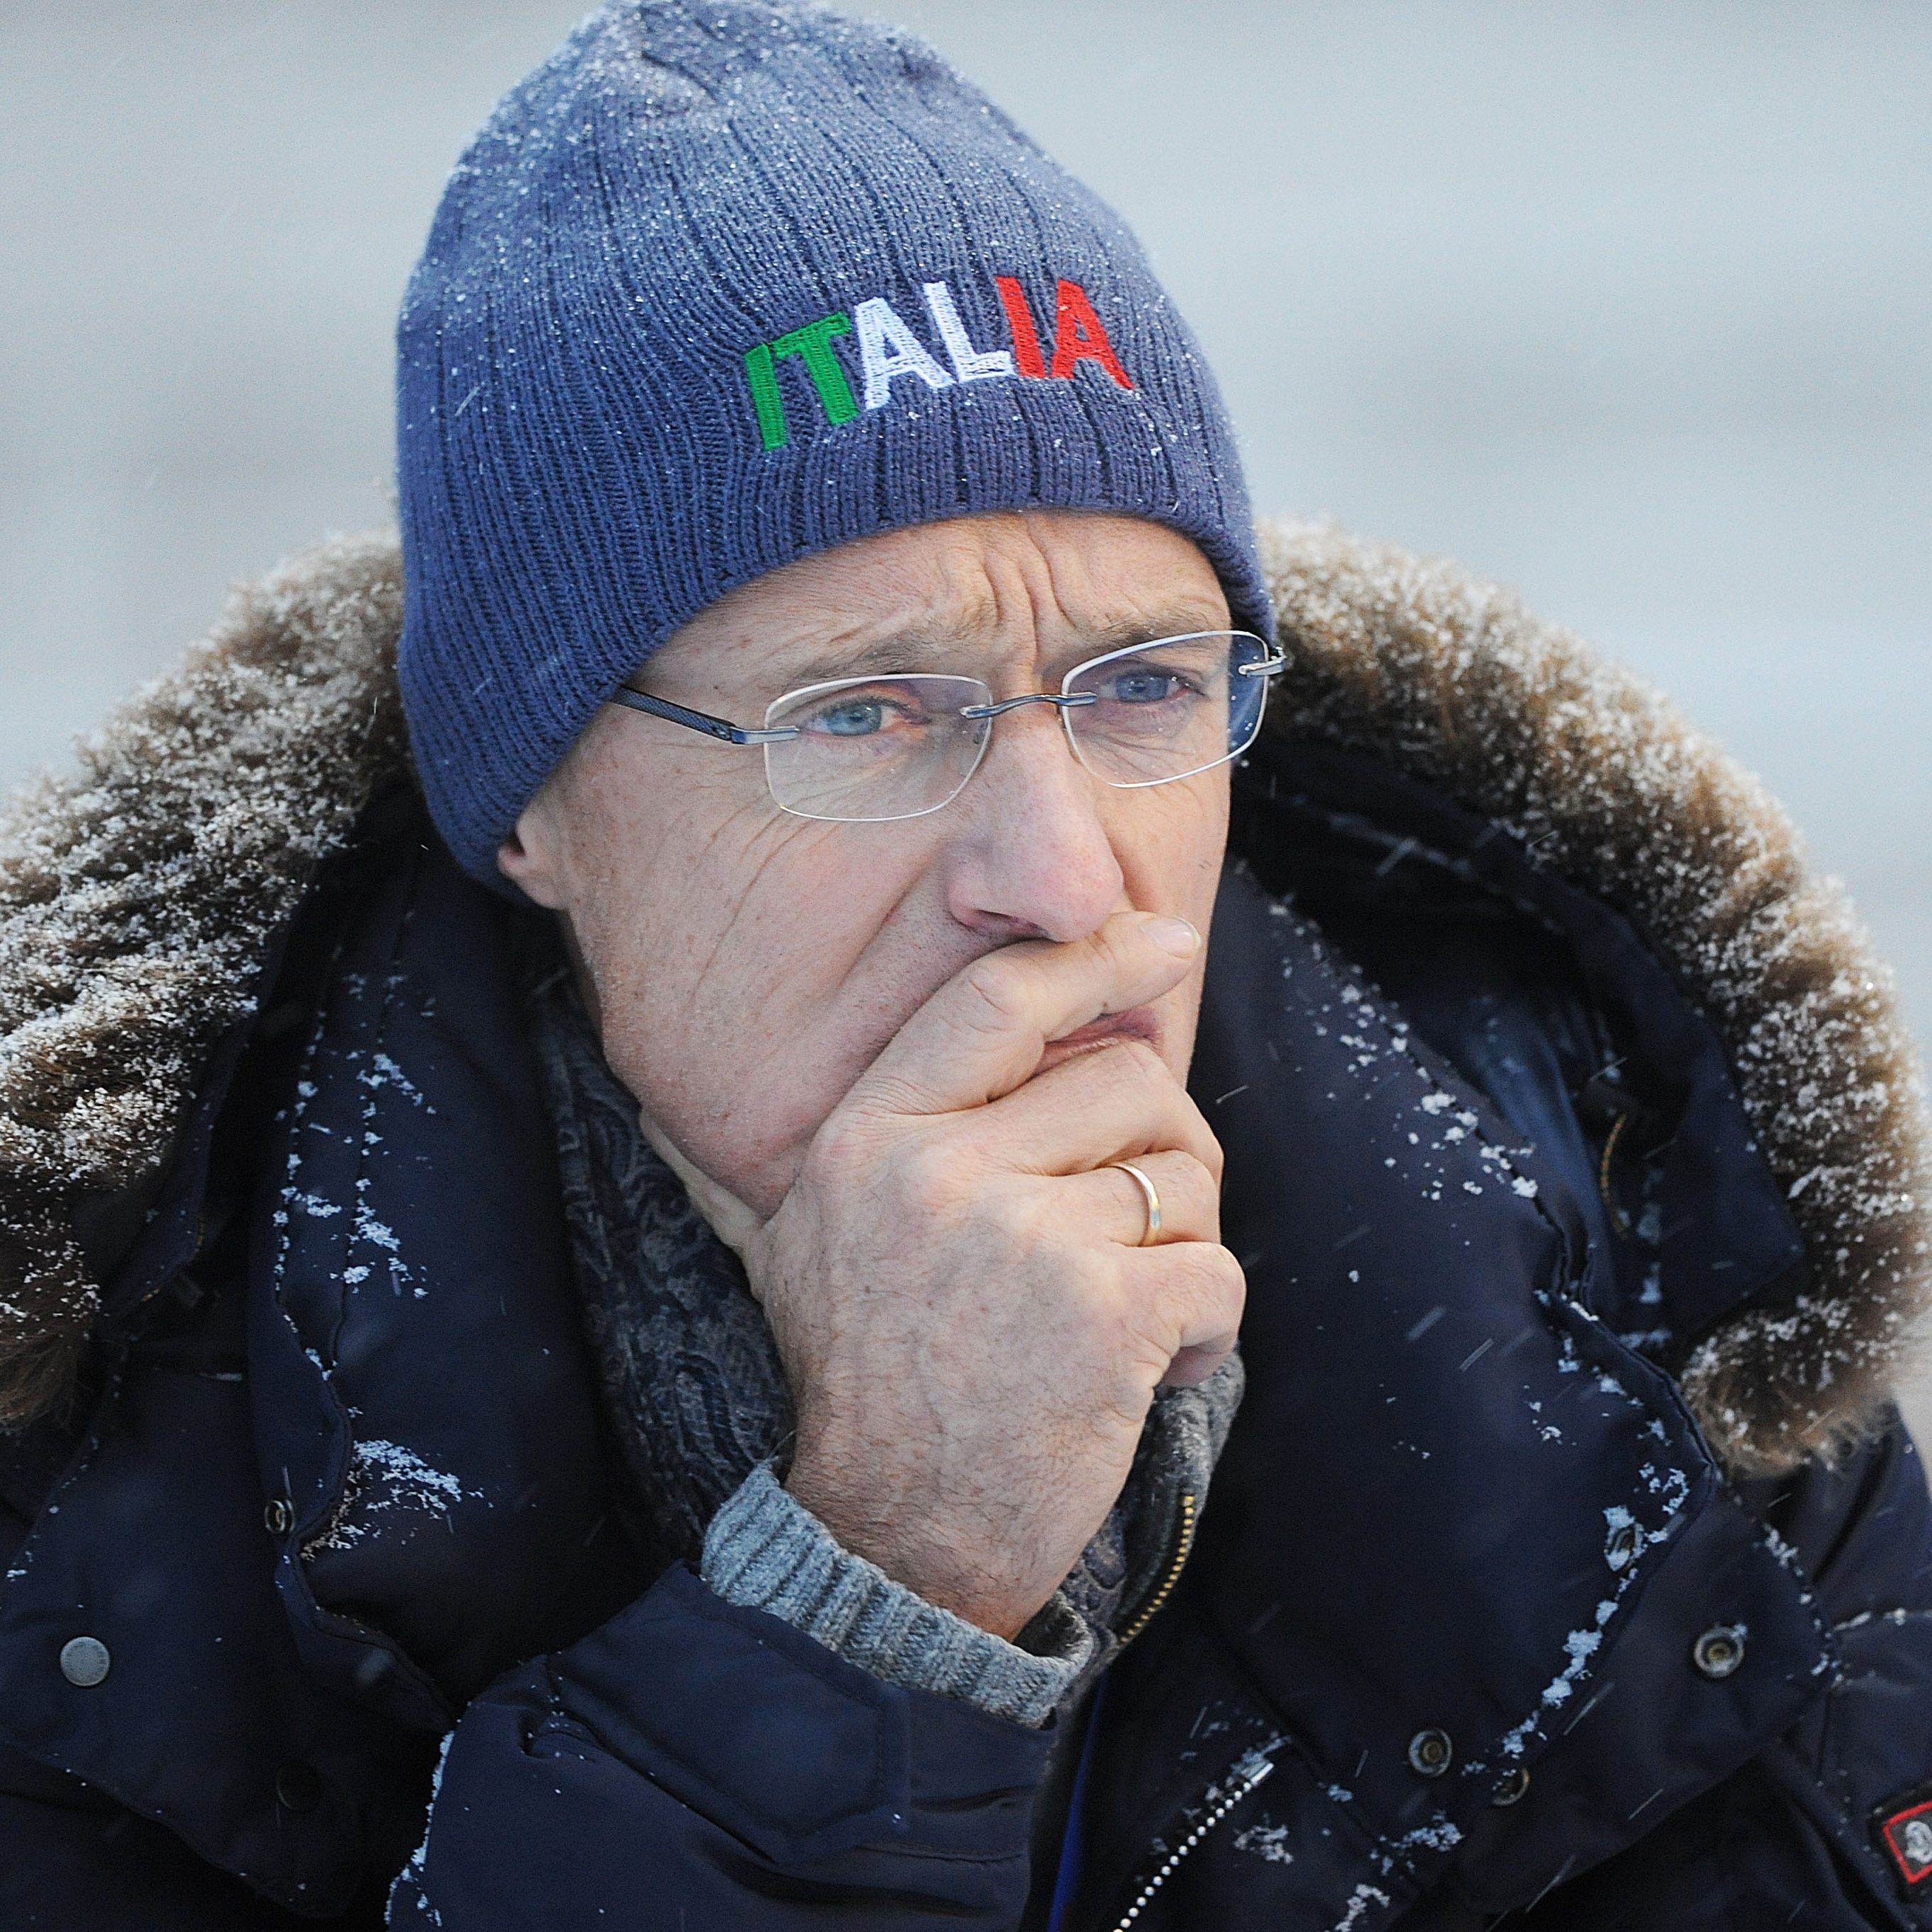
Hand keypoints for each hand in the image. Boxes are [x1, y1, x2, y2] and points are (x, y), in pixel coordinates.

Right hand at [695, 911, 1243, 1639]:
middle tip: (1142, 1220)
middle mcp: (939, 1171)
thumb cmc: (867, 1381)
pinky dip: (1211, 1321)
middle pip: (1125, 1076)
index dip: (1096, 958)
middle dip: (1162, 1143)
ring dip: (1185, 1235)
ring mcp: (1022, 1241)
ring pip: (1182, 1170)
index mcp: (867, 1134)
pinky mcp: (1104, 1318)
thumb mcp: (820, 1233)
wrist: (882, 1544)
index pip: (999, 997)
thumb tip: (983, 1037)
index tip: (1165, 944)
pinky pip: (1219, 1267)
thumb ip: (897, 1126)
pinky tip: (1161, 1362)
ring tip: (1136, 1303)